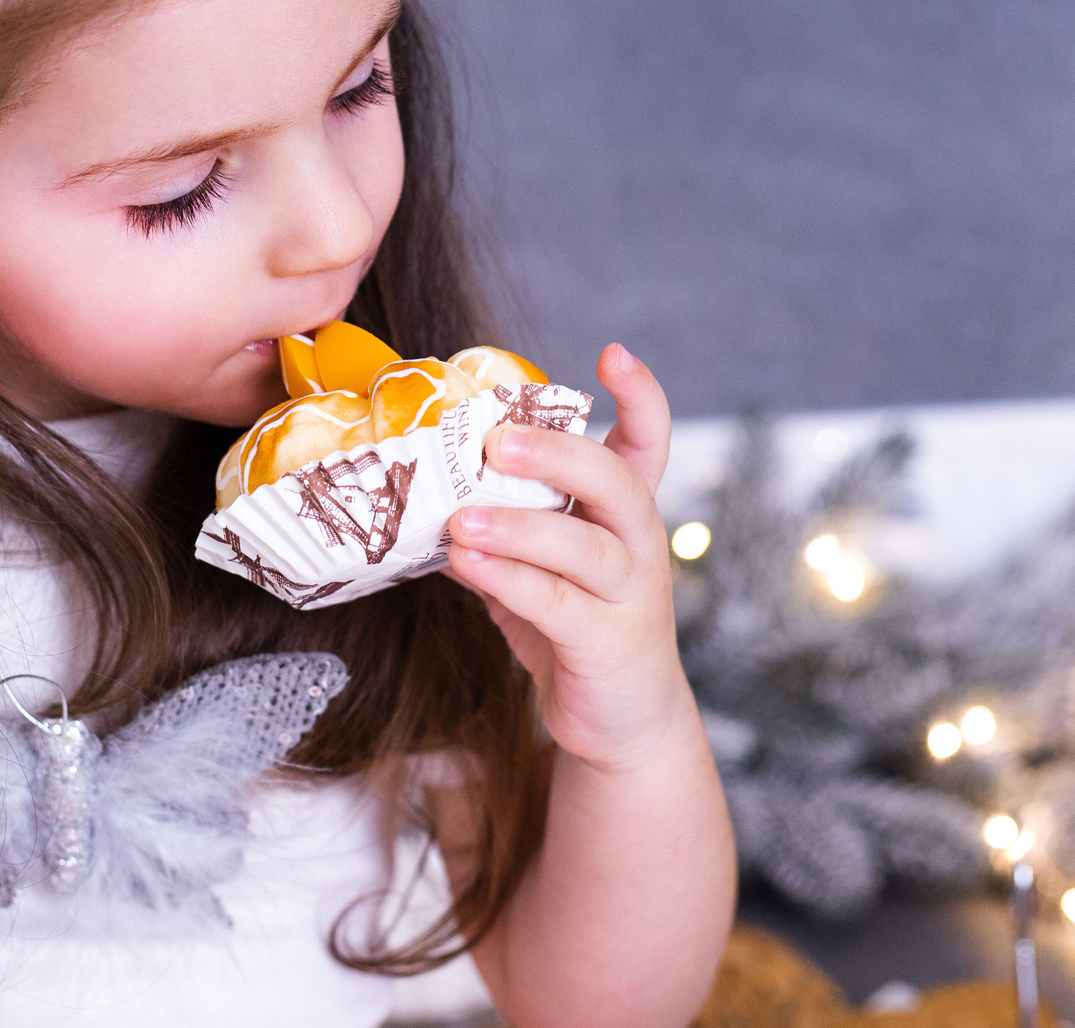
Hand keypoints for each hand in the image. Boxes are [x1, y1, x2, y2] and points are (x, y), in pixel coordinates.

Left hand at [445, 343, 696, 772]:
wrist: (621, 720)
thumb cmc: (574, 625)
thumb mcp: (543, 562)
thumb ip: (502, 520)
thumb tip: (424, 482)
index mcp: (627, 512)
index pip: (650, 442)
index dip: (640, 396)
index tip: (612, 355)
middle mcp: (640, 543)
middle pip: (618, 480)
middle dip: (559, 453)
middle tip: (497, 440)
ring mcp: (630, 595)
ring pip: (584, 546)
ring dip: (520, 526)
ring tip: (462, 518)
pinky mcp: (608, 643)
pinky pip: (558, 604)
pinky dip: (511, 581)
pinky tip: (468, 565)